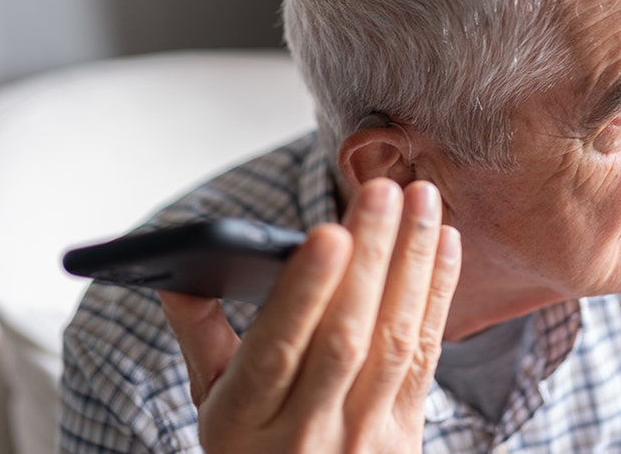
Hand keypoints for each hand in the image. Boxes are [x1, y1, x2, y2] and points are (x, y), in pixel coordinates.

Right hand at [160, 178, 460, 452]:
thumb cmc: (253, 450)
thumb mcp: (211, 405)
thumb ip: (200, 336)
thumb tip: (175, 271)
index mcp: (246, 420)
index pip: (276, 350)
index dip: (305, 292)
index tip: (327, 234)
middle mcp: (307, 431)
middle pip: (345, 338)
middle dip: (369, 257)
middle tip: (383, 191)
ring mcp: (362, 435)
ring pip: (394, 340)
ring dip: (413, 262)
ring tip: (422, 199)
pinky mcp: (405, 435)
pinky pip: (427, 357)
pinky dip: (438, 294)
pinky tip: (445, 243)